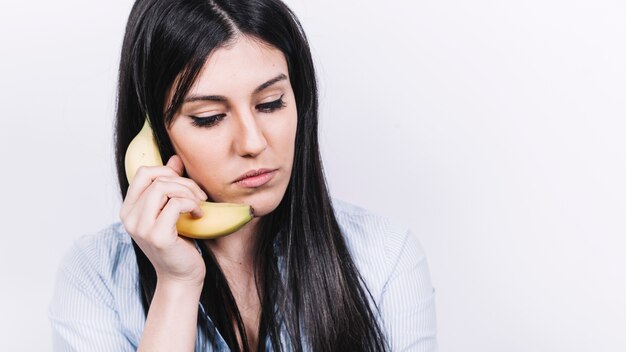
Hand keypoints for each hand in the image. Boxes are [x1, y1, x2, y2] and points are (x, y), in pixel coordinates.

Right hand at [120, 155, 207, 285]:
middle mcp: (129, 218)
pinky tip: (198, 215)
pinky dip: (191, 204)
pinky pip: (175, 204)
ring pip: (164, 187)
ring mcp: (141, 228)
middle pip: (156, 178)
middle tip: (199, 196)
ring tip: (198, 205)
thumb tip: (175, 158)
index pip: (142, 172)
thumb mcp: (171, 211)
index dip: (167, 171)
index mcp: (129, 210)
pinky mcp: (157, 236)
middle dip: (183, 182)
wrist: (182, 277)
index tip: (184, 184)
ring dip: (188, 192)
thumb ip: (170, 186)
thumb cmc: (178, 244)